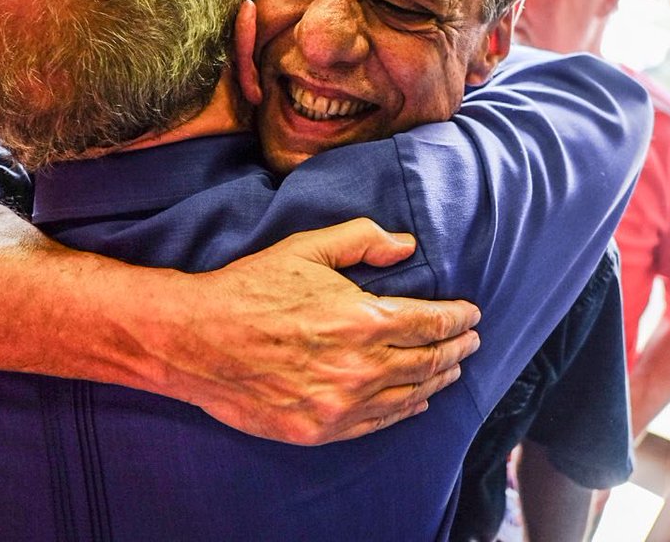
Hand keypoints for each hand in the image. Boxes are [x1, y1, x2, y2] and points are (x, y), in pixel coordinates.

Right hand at [172, 218, 481, 444]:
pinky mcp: (320, 430)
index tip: (472, 313)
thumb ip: (362, 239)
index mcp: (363, 320)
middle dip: (458, 349)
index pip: (432, 323)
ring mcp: (341, 406)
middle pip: (430, 362)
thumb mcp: (307, 248)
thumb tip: (406, 245)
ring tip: (452, 369)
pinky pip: (378, 424)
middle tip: (472, 340)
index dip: (459, 318)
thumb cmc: (250, 288)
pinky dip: (406, 411)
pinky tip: (417, 402)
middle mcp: (361, 369)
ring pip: (410, 396)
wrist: (197, 340)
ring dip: (439, 381)